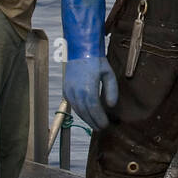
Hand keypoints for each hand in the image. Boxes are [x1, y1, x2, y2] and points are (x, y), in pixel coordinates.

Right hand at [61, 0, 118, 129]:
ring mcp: (69, 91)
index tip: (106, 124)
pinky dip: (80, 112)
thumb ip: (111, 91)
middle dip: (93, 122)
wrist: (80, 50)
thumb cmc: (96, 61)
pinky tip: (86, 114)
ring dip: (86, 118)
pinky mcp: (65, 90)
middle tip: (101, 127)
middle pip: (85, 112)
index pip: (94, 109)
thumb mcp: (108, 74)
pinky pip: (73, 105)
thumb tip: (110, 106)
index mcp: (88, 88)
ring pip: (78, 110)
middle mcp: (76, 91)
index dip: (99, 119)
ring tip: (95, 123)